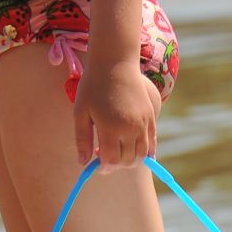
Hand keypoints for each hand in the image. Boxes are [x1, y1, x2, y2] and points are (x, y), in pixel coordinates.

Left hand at [73, 56, 158, 170]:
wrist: (115, 63)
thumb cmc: (93, 87)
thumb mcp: (80, 113)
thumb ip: (82, 140)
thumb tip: (83, 163)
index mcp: (110, 128)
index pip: (111, 161)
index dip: (104, 168)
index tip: (97, 166)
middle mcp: (130, 128)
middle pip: (127, 161)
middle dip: (116, 165)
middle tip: (105, 157)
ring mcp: (143, 123)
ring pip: (142, 155)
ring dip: (130, 160)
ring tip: (118, 152)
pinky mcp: (151, 118)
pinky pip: (151, 143)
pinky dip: (143, 151)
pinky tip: (131, 146)